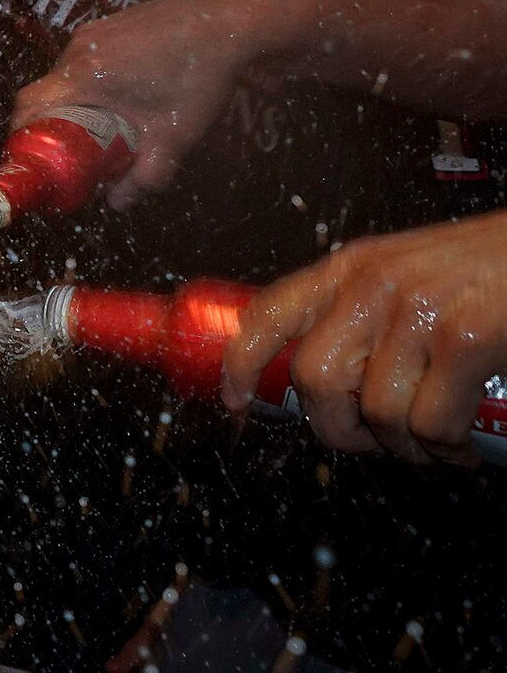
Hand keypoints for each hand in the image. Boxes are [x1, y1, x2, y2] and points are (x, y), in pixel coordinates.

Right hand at [11, 0, 315, 203]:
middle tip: (72, 150)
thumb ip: (147, 174)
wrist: (226, 22)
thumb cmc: (198, 77)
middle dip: (51, 124)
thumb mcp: (174, 135)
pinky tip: (121, 95)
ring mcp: (91, 32)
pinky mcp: (106, 24)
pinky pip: (81, 59)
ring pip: (63, 75)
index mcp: (83, 76)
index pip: (27, 105)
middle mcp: (77, 49)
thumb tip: (118, 204)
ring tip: (101, 125)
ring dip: (72, 102)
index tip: (33, 157)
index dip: (21, 133)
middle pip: (44, 92)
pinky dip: (88, 83)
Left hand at [223, 211, 506, 465]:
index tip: (236, 401)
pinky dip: (446, 450)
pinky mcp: (465, 341)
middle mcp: (373, 286)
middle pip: (314, 377)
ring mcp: (417, 312)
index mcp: (352, 268)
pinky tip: (463, 446)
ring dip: (403, 446)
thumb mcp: (410, 274)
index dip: (241, 364)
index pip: (269, 312)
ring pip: (375, 411)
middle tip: (371, 441)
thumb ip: (367, 311)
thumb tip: (336, 380)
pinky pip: (431, 422)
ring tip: (431, 445)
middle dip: (337, 428)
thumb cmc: (490, 266)